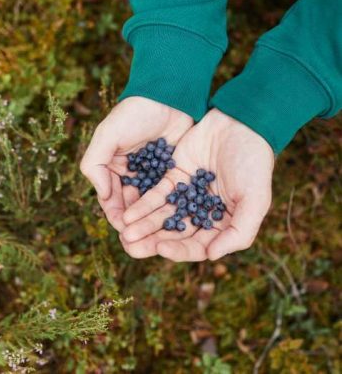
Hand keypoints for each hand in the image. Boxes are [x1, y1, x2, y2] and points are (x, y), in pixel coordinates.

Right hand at [80, 96, 192, 257]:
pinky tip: (176, 224)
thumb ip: (95, 164)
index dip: (116, 216)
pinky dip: (170, 211)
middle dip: (135, 226)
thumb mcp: (107, 135)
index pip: (110, 199)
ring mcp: (152, 175)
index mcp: (111, 168)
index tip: (124, 232)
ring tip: (159, 241)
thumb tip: (101, 196)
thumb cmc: (134, 113)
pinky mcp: (172, 173)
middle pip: (130, 207)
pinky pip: (168, 196)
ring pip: (150, 206)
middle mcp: (130, 175)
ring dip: (152, 224)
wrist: (168, 95)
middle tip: (142, 244)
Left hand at [121, 109, 273, 260]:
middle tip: (131, 248)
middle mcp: (201, 214)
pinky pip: (155, 197)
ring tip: (124, 234)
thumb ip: (239, 231)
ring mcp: (186, 196)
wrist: (240, 124)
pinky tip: (128, 215)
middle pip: (174, 235)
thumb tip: (211, 256)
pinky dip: (142, 206)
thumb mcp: (255, 199)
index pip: (197, 245)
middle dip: (152, 242)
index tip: (161, 248)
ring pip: (161, 217)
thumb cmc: (253, 163)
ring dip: (143, 227)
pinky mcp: (173, 179)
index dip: (179, 250)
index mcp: (222, 224)